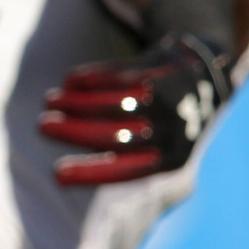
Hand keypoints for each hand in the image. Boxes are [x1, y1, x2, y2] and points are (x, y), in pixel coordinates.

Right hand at [38, 35, 230, 185]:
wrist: (205, 73)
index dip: (89, 173)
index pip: (125, 170)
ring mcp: (168, 101)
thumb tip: (76, 159)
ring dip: (76, 102)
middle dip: (74, 132)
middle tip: (42, 126)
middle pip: (116, 135)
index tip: (56, 175)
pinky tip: (69, 80)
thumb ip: (126, 150)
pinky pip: (117, 76)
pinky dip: (89, 78)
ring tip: (49, 100)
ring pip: (114, 104)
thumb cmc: (167, 117)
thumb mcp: (159, 142)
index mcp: (170, 159)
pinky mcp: (159, 72)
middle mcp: (172, 133)